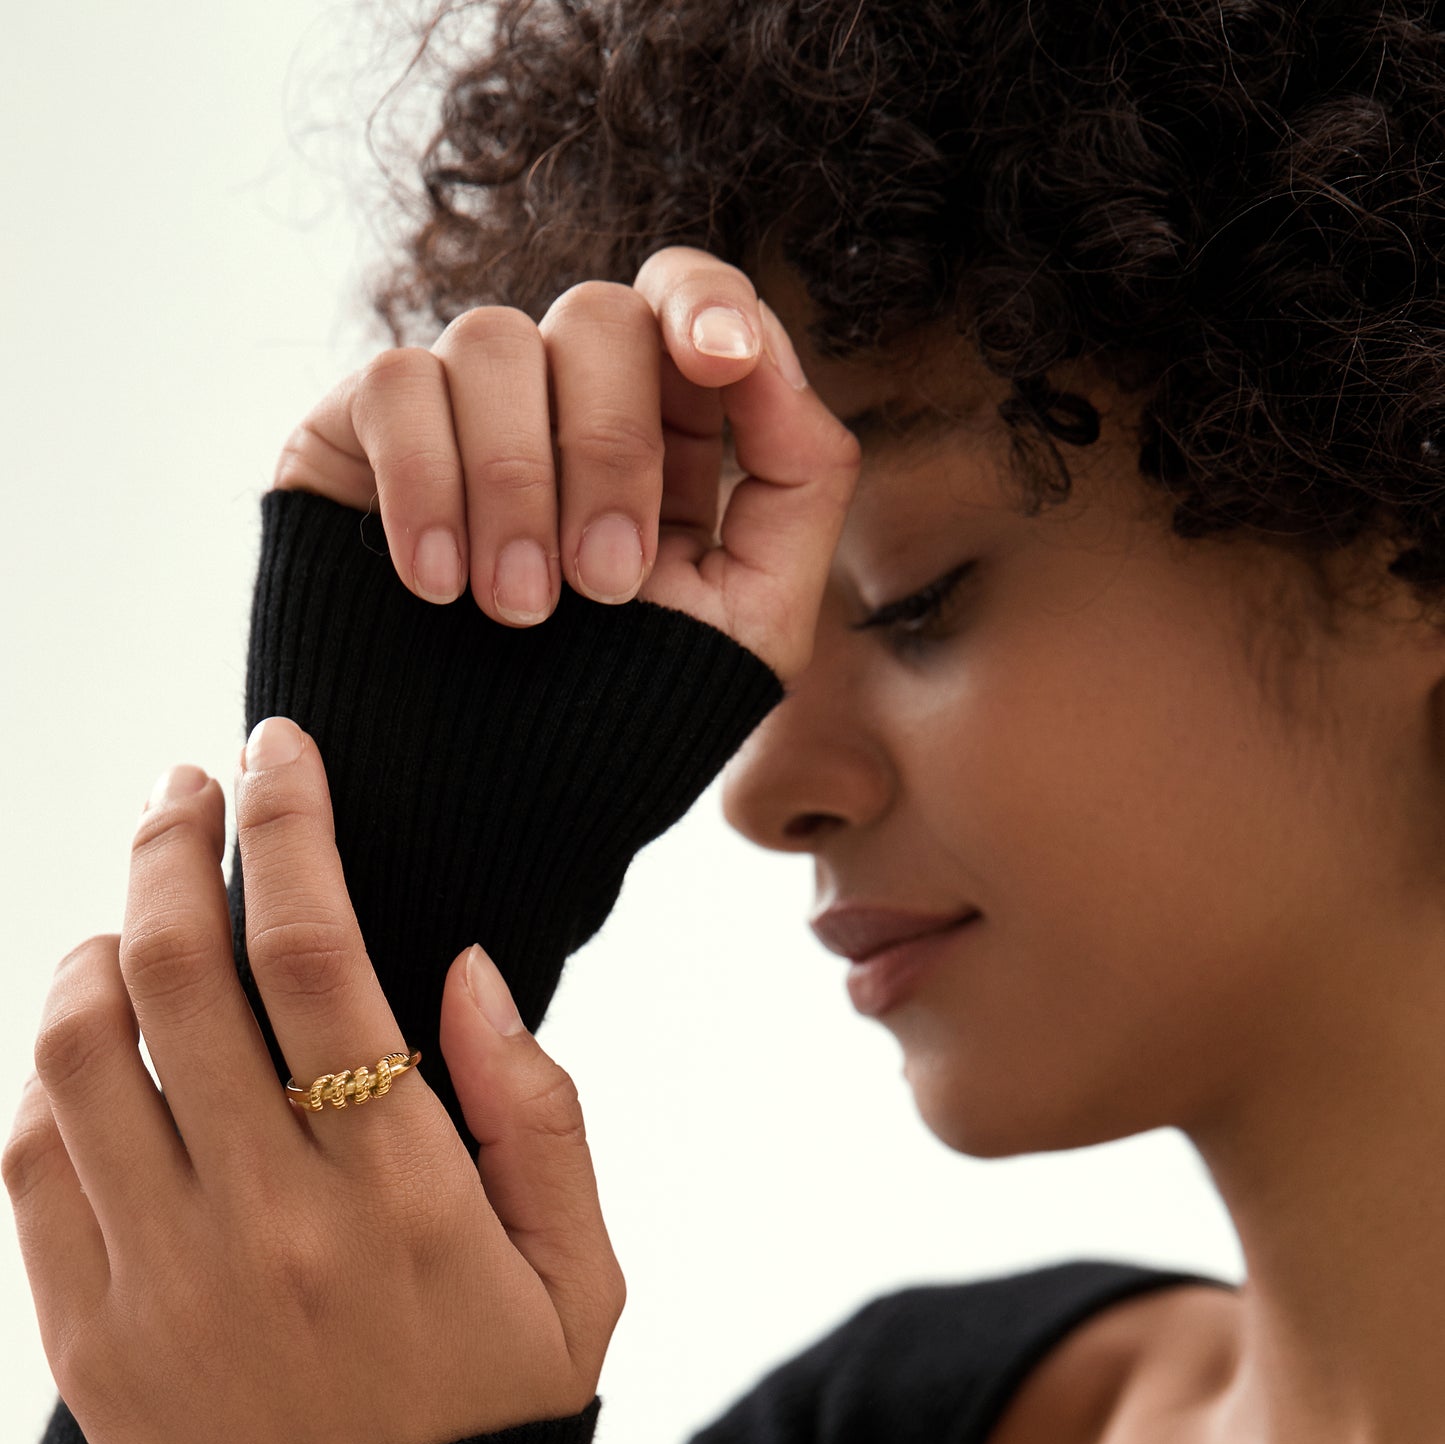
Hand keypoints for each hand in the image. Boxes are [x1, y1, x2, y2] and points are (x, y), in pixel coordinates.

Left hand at [2, 725, 625, 1443]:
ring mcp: (159, 1285)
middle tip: (186, 789)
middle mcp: (268, 1228)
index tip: (279, 752)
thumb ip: (539, 1114)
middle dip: (172, 842)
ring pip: (76, 1053)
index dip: (291, 824)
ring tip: (131, 920)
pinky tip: (93, 1053)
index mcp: (403, 1202)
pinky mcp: (87, 1342)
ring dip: (95, 949)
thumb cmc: (492, 1437)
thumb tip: (459, 965)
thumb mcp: (578, 1284)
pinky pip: (32, 1165)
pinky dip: (49, 1077)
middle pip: (175, 971)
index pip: (320, 957)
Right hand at [270, 246, 860, 686]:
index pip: (686, 300)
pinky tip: (437, 584)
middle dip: (611, 447)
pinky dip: (426, 483)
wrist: (468, 815)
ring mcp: (460, 410)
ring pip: (493, 340)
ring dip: (516, 482)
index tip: (721, 360)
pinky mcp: (358, 435)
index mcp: (665, 434)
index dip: (706, 300)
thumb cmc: (616, 726)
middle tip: (604, 585)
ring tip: (518, 612)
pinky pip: (396, 385)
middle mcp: (560, 404)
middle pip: (599, 317)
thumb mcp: (752, 627)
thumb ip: (800, 480)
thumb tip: (761, 353)